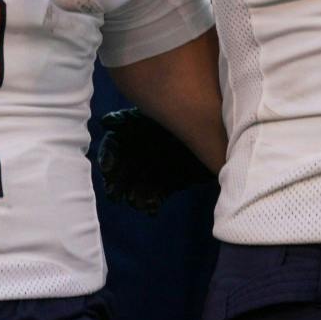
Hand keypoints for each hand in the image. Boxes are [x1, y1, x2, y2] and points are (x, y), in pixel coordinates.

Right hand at [94, 107, 212, 213]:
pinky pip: (156, 195)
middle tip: (114, 193)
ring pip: (136, 187)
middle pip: (121, 172)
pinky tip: (151, 207)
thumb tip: (105, 122)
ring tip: (135, 201)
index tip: (108, 167)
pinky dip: (151, 202)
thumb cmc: (180, 112)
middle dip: (116, 184)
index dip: (107, 158)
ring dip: (133, 196)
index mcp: (132, 134)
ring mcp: (152, 170)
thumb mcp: (155, 112)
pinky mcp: (168, 183)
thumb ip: (128, 118)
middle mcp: (138, 154)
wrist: (215, 125)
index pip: (112, 148)